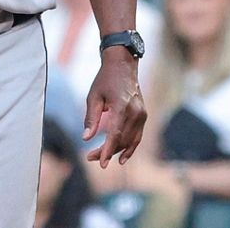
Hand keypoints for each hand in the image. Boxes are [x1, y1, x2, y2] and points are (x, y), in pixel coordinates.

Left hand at [84, 50, 146, 167]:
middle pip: (122, 139)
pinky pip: (137, 136)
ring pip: (130, 140)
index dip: (107, 150)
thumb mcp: (93, 96)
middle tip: (90, 158)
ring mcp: (142, 115)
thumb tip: (86, 138)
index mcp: (121, 106)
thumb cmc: (105, 80)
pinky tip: (122, 157)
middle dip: (107, 152)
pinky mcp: (143, 116)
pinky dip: (130, 147)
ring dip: (116, 151)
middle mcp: (135, 112)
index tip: (100, 163)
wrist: (123, 65)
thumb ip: (91, 118)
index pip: (115, 134)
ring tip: (100, 157)